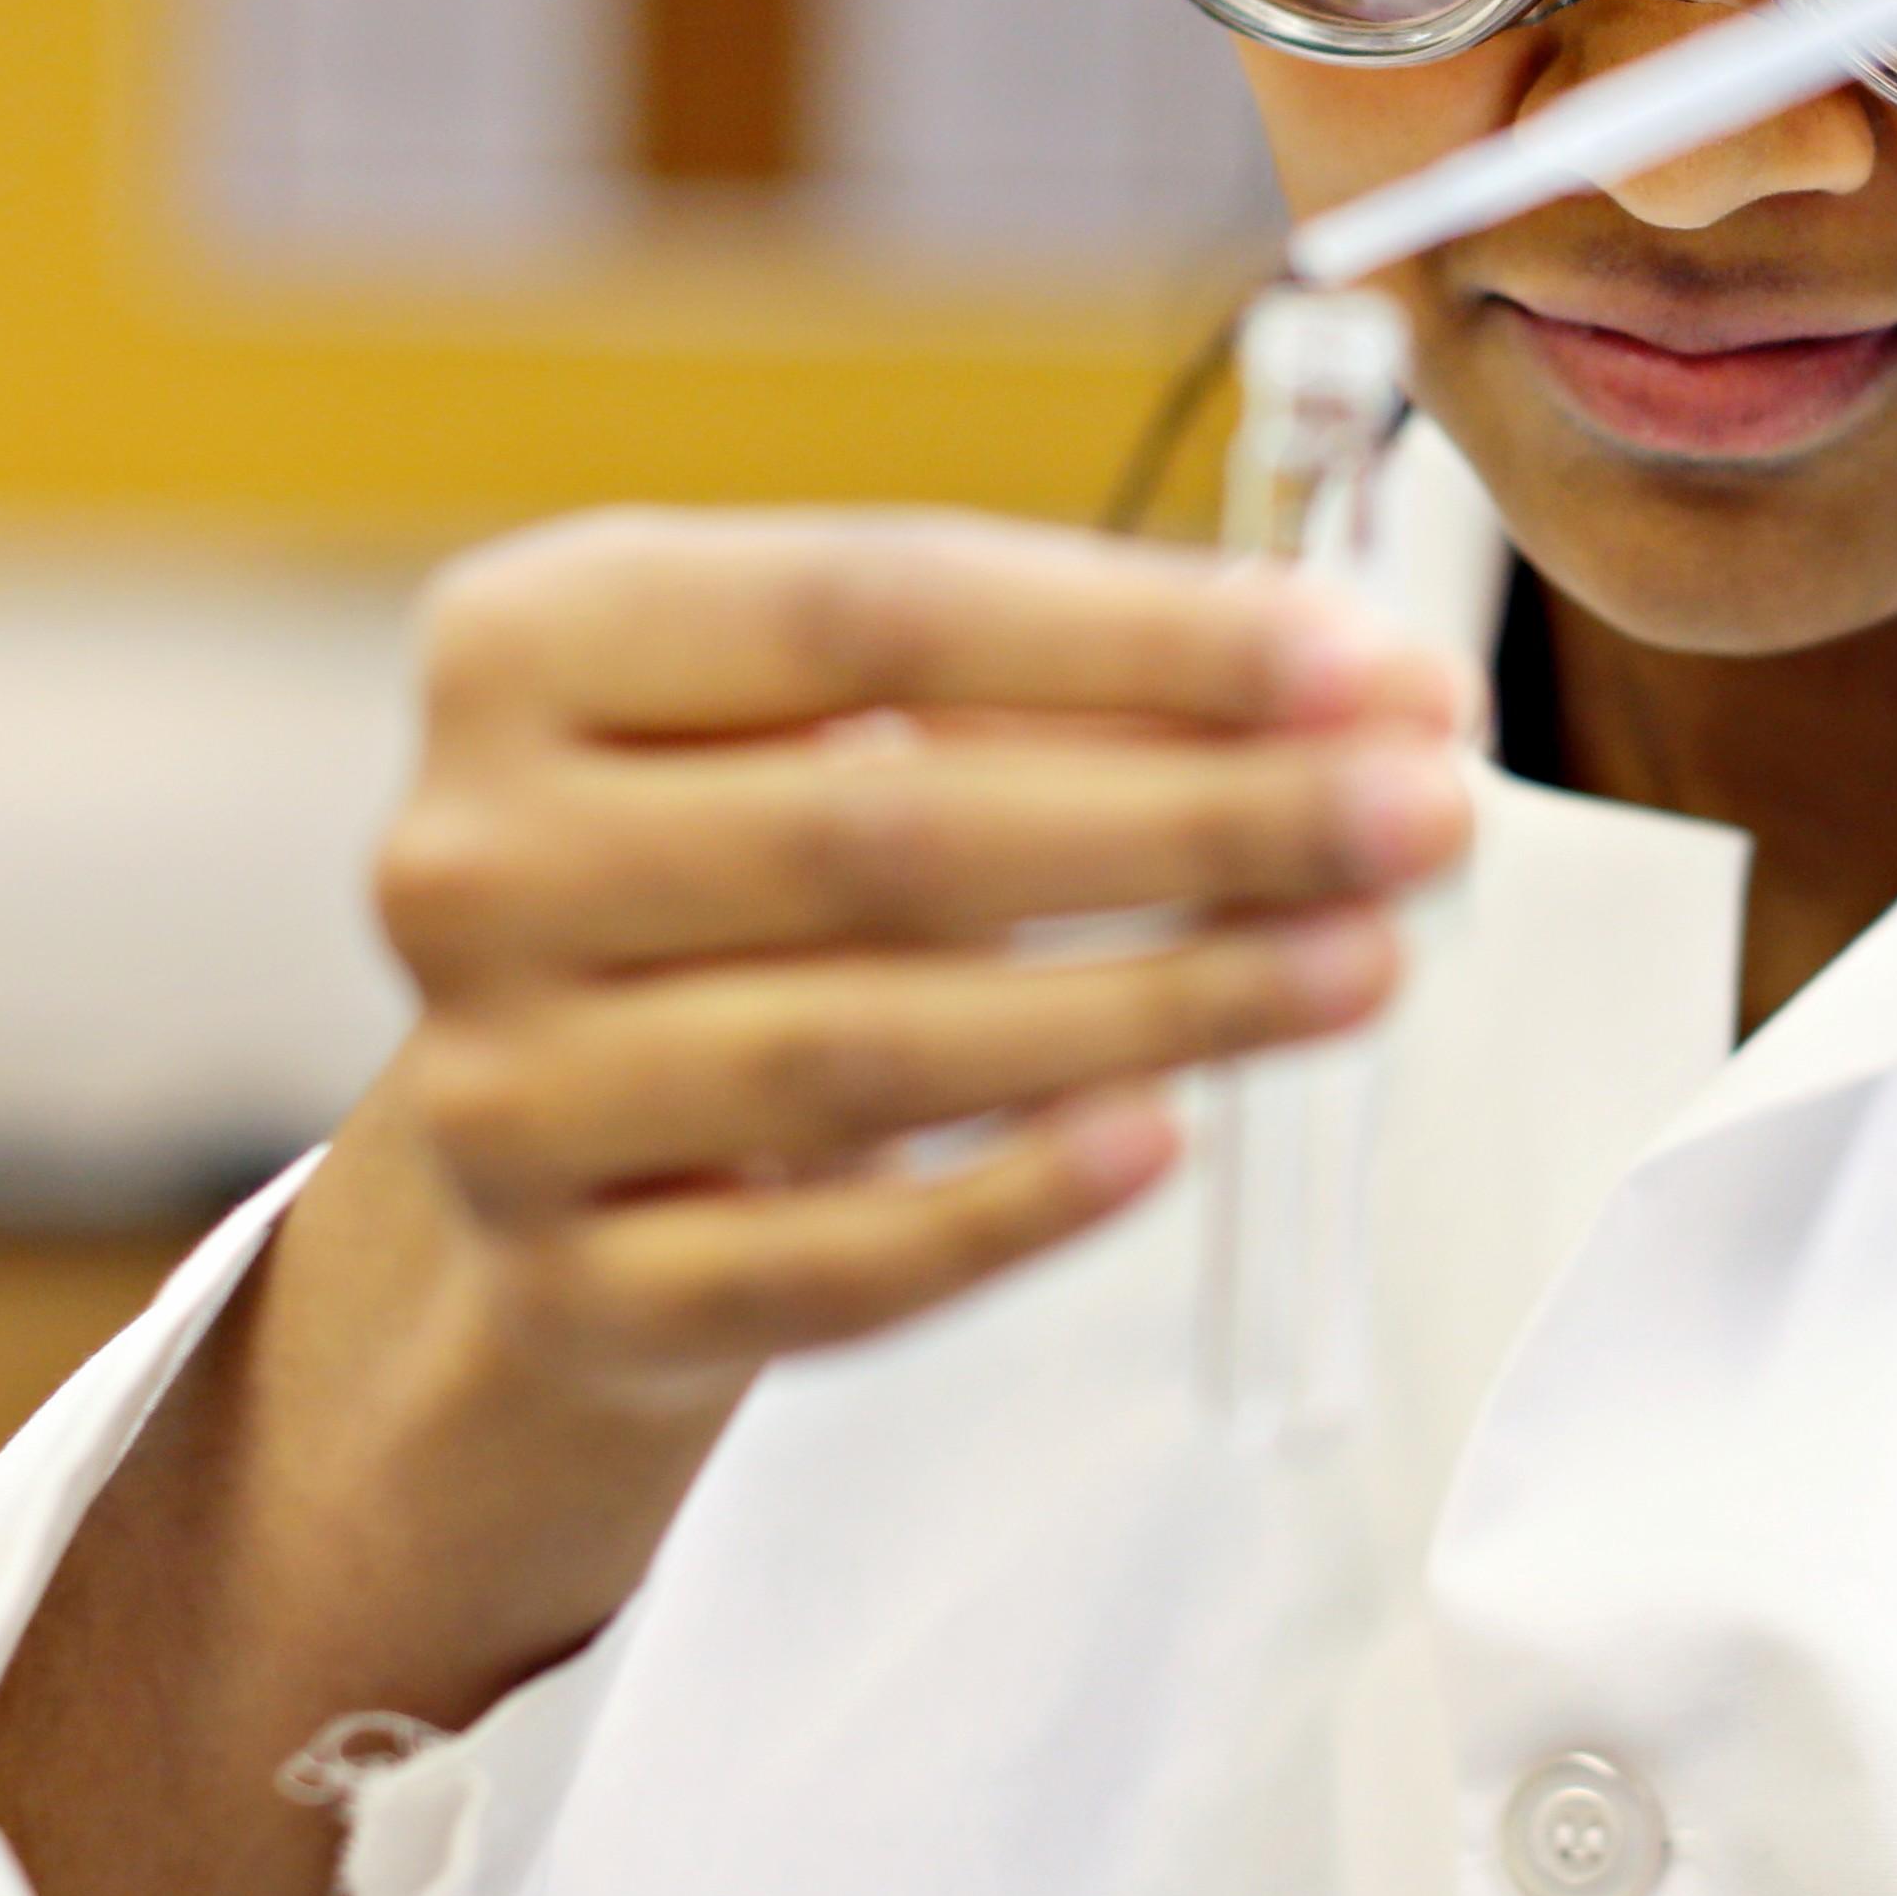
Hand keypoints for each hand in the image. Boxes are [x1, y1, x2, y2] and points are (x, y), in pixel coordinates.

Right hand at [0, 508, 1468, 1895]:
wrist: (565, 1120)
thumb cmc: (760, 859)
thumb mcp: (852, 714)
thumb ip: (1078, 687)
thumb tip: (1371, 695)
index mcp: (532, 638)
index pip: (875, 606)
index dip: (1143, 637)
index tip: (1367, 665)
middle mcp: (471, 856)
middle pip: (888, 830)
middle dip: (1197, 819)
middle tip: (1425, 817)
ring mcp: (501, 1086)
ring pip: (869, 1050)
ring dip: (1156, 1004)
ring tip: (1364, 963)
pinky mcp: (570, 1289)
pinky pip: (824, 1263)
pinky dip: (1006, 1205)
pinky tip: (1164, 1141)